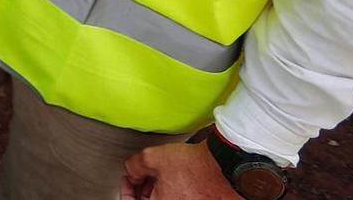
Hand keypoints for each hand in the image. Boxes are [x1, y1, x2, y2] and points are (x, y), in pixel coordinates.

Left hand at [119, 141, 239, 198]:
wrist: (226, 167)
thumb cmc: (195, 167)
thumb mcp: (152, 157)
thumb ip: (134, 166)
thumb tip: (132, 172)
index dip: (127, 190)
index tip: (129, 180)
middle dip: (145, 189)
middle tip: (146, 175)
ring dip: (162, 190)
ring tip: (165, 174)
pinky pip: (183, 199)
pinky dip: (177, 191)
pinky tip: (179, 178)